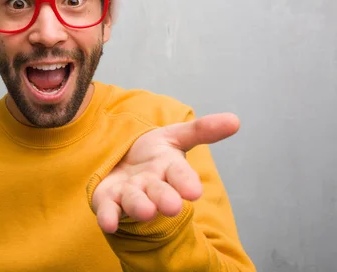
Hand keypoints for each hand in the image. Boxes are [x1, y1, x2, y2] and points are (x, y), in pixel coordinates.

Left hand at [91, 113, 239, 233]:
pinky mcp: (108, 199)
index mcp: (169, 168)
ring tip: (146, 211)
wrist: (121, 162)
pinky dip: (108, 216)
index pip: (180, 175)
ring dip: (139, 206)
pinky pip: (108, 209)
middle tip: (172, 207)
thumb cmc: (152, 153)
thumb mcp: (175, 135)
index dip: (186, 182)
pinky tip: (108, 223)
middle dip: (165, 199)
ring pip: (135, 201)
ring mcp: (129, 193)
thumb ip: (201, 130)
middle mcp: (151, 185)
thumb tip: (235, 120)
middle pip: (159, 192)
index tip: (194, 191)